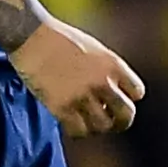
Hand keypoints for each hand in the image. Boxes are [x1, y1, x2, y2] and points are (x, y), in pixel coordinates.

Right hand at [12, 17, 145, 136]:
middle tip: (111, 123)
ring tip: (86, 122)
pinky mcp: (62, 107)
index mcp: (112, 64)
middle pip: (126, 114)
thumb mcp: (93, 48)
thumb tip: (112, 92)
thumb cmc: (59, 39)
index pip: (137, 92)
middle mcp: (102, 81)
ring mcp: (82, 95)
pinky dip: (77, 131)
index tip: (114, 100)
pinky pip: (78, 131)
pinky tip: (70, 124)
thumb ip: (106, 69)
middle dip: (120, 122)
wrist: (31, 35)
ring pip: (102, 126)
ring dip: (96, 127)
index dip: (128, 99)